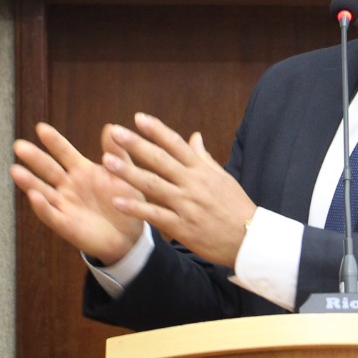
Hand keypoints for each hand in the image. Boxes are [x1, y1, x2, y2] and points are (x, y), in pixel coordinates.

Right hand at [10, 123, 144, 265]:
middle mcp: (69, 186)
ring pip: (43, 191)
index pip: (64, 153)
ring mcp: (65, 205)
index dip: (54, 141)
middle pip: (48, 170)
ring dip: (29, 182)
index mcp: (82, 171)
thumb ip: (117, 154)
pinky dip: (42, 207)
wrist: (131, 235)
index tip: (41, 128)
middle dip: (34, 158)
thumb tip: (110, 127)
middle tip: (18, 145)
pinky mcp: (66, 225)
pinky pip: (51, 215)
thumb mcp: (124, 175)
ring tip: (15, 170)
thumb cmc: (126, 202)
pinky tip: (34, 196)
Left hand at [103, 112, 256, 267]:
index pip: (176, 144)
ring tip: (108, 161)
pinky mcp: (182, 227)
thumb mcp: (223, 178)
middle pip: (160, 160)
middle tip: (115, 132)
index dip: (156, 130)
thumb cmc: (236, 207)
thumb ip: (204, 157)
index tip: (138, 118)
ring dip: (129, 172)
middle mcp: (193, 184)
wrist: (250, 239)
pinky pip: (155, 215)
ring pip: (153, 185)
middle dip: (136, 144)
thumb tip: (194, 136)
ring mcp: (186, 205)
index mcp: (202, 170)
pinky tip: (117, 200)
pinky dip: (135, 208)